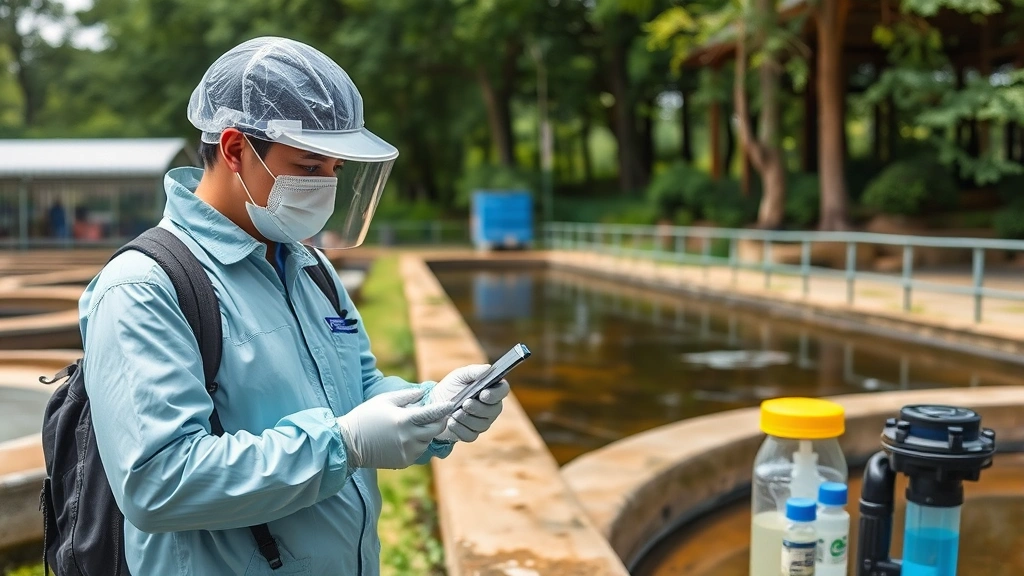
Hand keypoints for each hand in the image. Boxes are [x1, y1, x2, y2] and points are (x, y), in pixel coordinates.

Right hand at [336, 388, 452, 468]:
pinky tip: (406, 437)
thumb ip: (407, 396)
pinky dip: (417, 443)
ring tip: (416, 425)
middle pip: (436, 430)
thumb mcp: (385, 400)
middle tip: (439, 414)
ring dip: (427, 432)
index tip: (452, 404)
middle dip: (440, 421)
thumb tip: (424, 393)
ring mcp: (408, 452)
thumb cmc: (365, 417)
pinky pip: (419, 451)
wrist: (348, 444)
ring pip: (428, 441)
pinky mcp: (405, 462)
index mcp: (404, 420)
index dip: (444, 408)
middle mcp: (409, 438)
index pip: (433, 414)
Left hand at [428, 364, 509, 442]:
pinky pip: (471, 435)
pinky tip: (451, 422)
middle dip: (478, 407)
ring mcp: (482, 422)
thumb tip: (488, 369)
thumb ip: (473, 371)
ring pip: (482, 424)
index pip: (503, 391)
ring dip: (466, 418)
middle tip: (465, 403)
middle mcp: (491, 407)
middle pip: (494, 410)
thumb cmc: (451, 387)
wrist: (434, 403)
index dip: (496, 394)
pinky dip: (459, 429)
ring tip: (454, 412)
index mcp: (491, 390)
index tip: (483, 394)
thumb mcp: (459, 375)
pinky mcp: (471, 434)